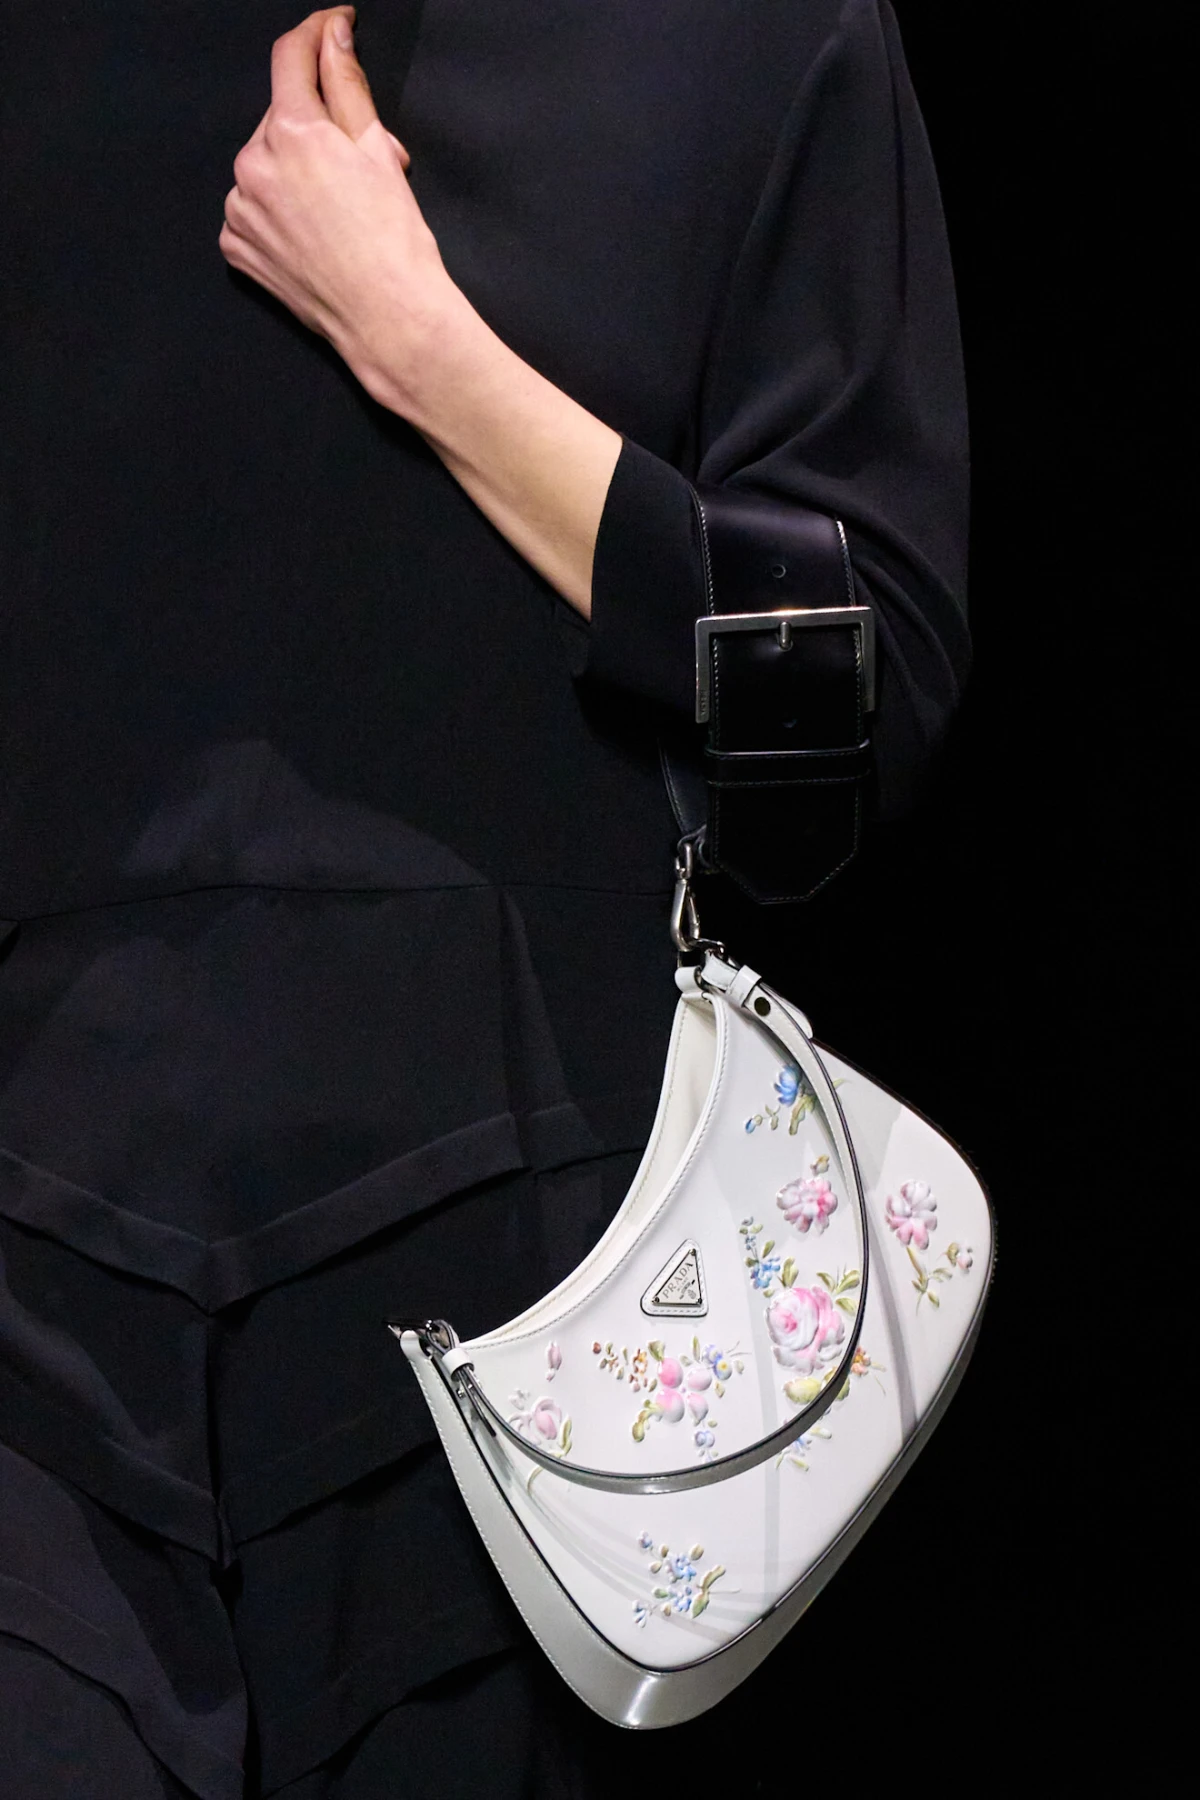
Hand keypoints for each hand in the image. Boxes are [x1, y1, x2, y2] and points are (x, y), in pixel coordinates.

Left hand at [219, 7, 455, 402]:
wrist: (387, 319)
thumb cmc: (394, 242)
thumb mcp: (378, 150)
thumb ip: (346, 83)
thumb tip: (332, 36)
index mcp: (292, 132)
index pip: (291, 56)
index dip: (315, 33)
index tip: (332, 28)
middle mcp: (254, 165)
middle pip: (279, 118)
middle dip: (316, 130)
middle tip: (358, 167)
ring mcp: (240, 210)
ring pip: (264, 166)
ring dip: (293, 174)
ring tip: (336, 213)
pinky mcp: (236, 248)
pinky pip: (251, 212)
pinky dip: (275, 214)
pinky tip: (310, 236)